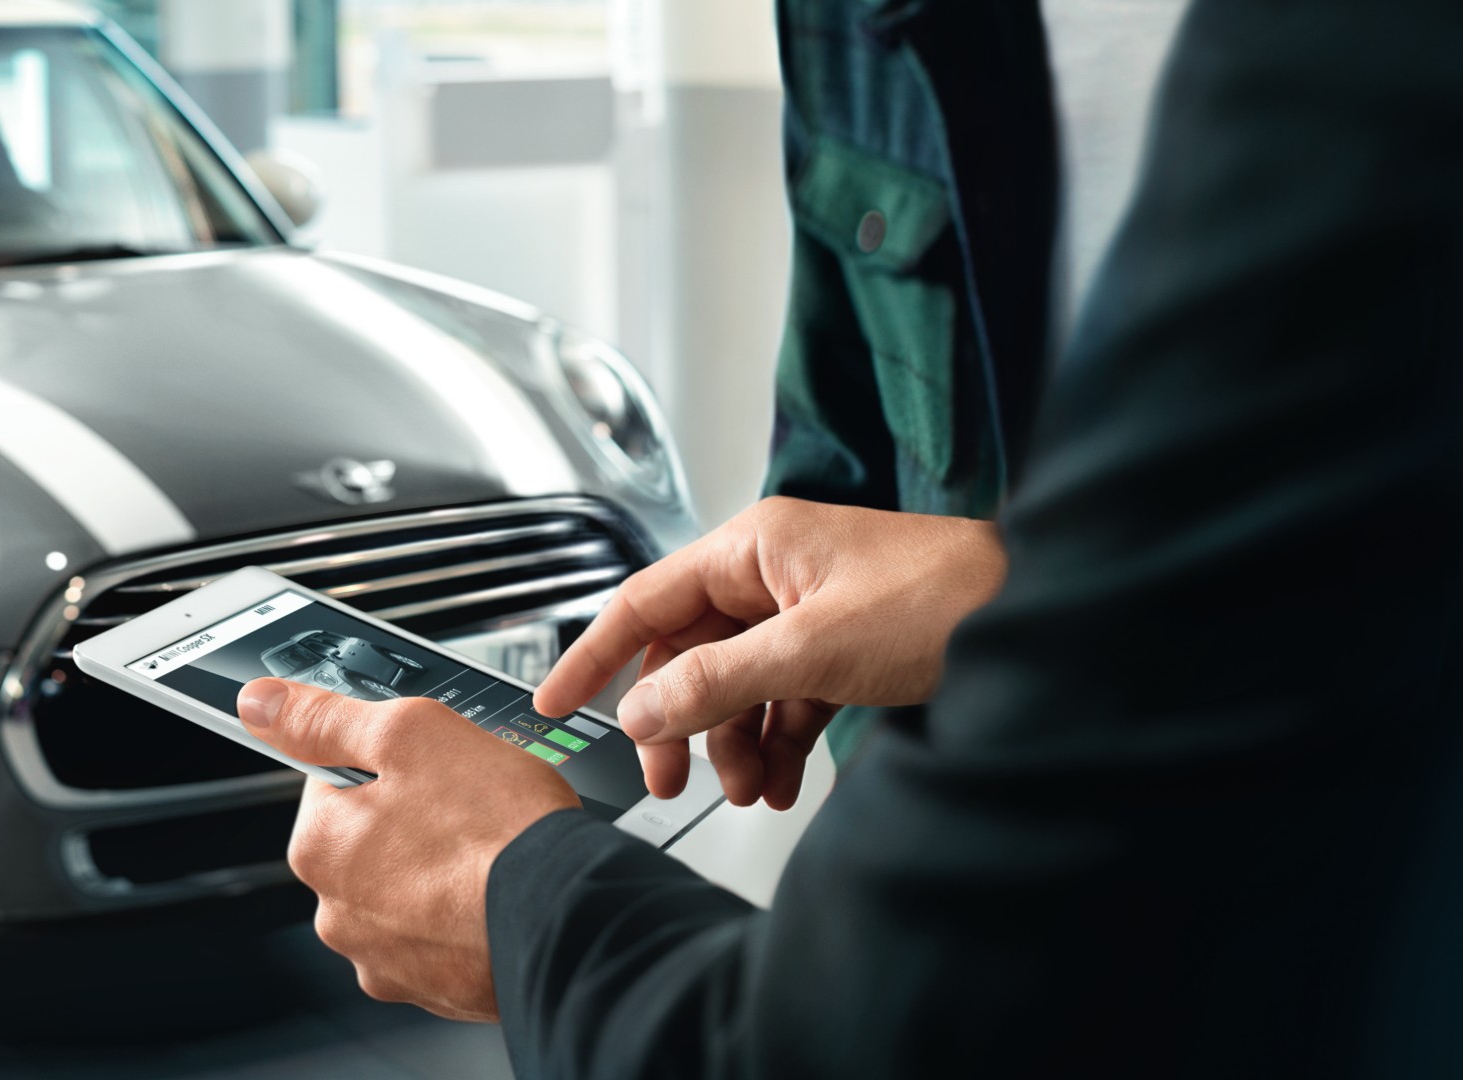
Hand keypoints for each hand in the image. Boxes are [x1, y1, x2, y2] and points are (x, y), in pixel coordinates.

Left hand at [237, 677, 580, 1021]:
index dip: (390, 760)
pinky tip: (494, 896)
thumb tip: (260, 704)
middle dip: (411, 819)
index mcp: (320, 845)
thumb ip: (326, 718)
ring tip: (490, 853)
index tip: (430, 765)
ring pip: (404, 890)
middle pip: (368, 839)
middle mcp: (338, 912)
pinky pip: (437, 938)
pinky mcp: (432, 989)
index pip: (334, 780)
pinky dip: (460, 918)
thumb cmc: (499, 829)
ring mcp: (384, 959)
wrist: (569, 919)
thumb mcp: (411, 733)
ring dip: (435, 872)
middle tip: (469, 806)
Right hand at [534, 497, 1004, 808]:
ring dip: (734, 740)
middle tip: (672, 780)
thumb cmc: (946, 599)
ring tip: (750, 789)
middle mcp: (774, 572)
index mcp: (754, 546)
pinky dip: (776, 742)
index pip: (645, 601)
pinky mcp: (844, 648)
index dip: (595, 655)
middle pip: (690, 652)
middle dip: (680, 721)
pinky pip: (783, 698)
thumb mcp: (812, 650)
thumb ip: (717, 681)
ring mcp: (809, 611)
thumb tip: (643, 711)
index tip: (556, 704)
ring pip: (737, 683)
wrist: (1044, 615)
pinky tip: (782, 781)